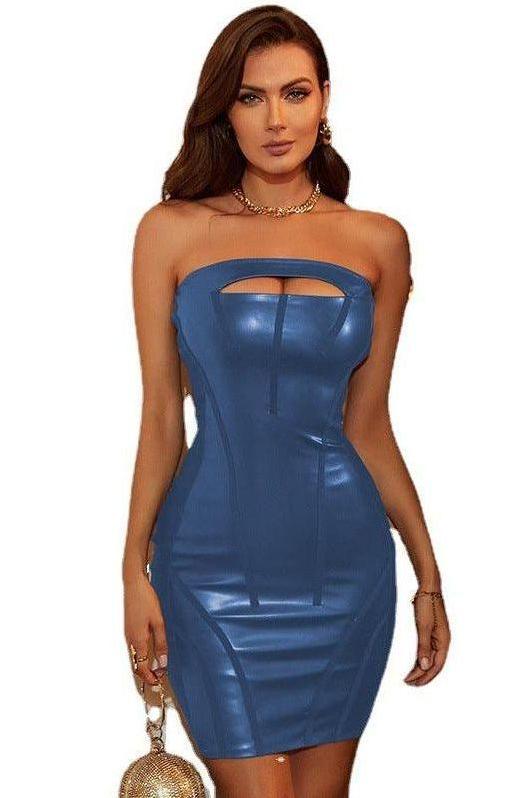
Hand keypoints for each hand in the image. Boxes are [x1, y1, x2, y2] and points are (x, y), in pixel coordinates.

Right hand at [124, 573, 168, 691]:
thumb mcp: (158, 622)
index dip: (149, 678)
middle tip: (159, 679)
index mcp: (138, 640)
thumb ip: (161, 643)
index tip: (158, 683)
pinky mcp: (129, 629)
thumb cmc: (146, 600)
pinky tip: (150, 654)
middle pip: (136, 664)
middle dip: (146, 675)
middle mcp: (130, 640)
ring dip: (144, 665)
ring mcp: (128, 635)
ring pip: (134, 657)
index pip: (141, 667)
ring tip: (157, 668)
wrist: (134, 584)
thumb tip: (162, 662)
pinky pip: (134, 649)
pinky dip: (141, 656)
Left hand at [404, 590, 449, 685]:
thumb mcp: (423, 626)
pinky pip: (426, 651)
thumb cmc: (427, 606)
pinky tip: (413, 663)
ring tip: (408, 677)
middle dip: (422, 676)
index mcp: (444, 642)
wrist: (428, 589)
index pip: (436, 666)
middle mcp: (443, 642)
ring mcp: (437, 638)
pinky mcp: (431, 633)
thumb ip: (423, 646)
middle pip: (433, 665)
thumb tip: (423, 666)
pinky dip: (420, 659)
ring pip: (430, 659)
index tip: (413, 683)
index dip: (425, 677)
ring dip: (420, 669)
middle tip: (408, 683)